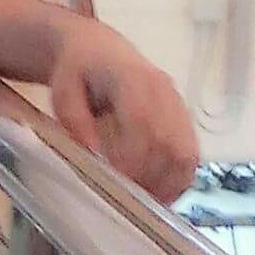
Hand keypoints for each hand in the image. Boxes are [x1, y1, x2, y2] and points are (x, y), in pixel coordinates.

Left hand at [49, 20, 197, 203]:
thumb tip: (92, 154)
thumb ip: (75, 121)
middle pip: (169, 141)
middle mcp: (163, 90)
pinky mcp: (183, 117)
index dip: (134, 156)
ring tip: (146, 204)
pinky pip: (191, 152)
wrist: (99, 50)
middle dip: (151, 177)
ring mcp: (177, 104)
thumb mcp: (63, 91)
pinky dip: (180, 177)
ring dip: (169, 182)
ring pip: (186, 150)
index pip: (143, 121)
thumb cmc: (77, 70)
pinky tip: (162, 194)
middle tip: (131, 202)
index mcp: (133, 78)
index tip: (119, 184)